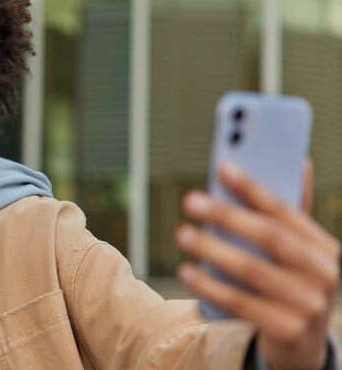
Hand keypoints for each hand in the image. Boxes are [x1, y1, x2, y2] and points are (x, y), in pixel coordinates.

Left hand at [175, 162, 339, 369]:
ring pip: (252, 270)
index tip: (223, 168)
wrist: (302, 346)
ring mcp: (310, 305)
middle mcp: (325, 274)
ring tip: (183, 233)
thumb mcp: (297, 253)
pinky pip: (241, 303)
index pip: (286, 211)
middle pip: (270, 237)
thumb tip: (301, 163)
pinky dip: (210, 286)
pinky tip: (186, 271)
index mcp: (326, 247)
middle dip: (228, 215)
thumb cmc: (292, 285)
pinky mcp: (289, 330)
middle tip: (191, 200)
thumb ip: (290, 214)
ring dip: (213, 249)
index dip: (254, 188)